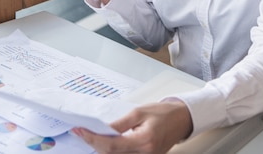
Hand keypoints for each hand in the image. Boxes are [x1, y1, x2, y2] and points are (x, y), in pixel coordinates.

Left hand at [71, 100, 192, 153]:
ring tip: (92, 136)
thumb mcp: (139, 112)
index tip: (80, 131)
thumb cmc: (163, 114)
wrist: (181, 120)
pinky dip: (113, 151)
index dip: (93, 139)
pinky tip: (106, 143)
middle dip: (94, 144)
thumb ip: (119, 124)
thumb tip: (102, 130)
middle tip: (83, 132)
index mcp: (144, 141)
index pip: (111, 145)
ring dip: (103, 149)